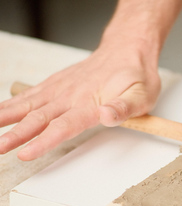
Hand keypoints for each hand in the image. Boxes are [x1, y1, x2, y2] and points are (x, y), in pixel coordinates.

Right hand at [0, 41, 160, 160]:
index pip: (63, 126)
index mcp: (90, 103)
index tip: (26, 153)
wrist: (127, 50)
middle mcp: (71, 96)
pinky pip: (30, 94)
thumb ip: (123, 108)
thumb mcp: (141, 95)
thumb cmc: (135, 76)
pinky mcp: (57, 83)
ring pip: (29, 104)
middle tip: (0, 147)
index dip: (43, 141)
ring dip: (7, 117)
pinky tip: (0, 112)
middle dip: (17, 134)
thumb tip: (107, 116)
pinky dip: (12, 103)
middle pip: (40, 118)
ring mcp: (61, 88)